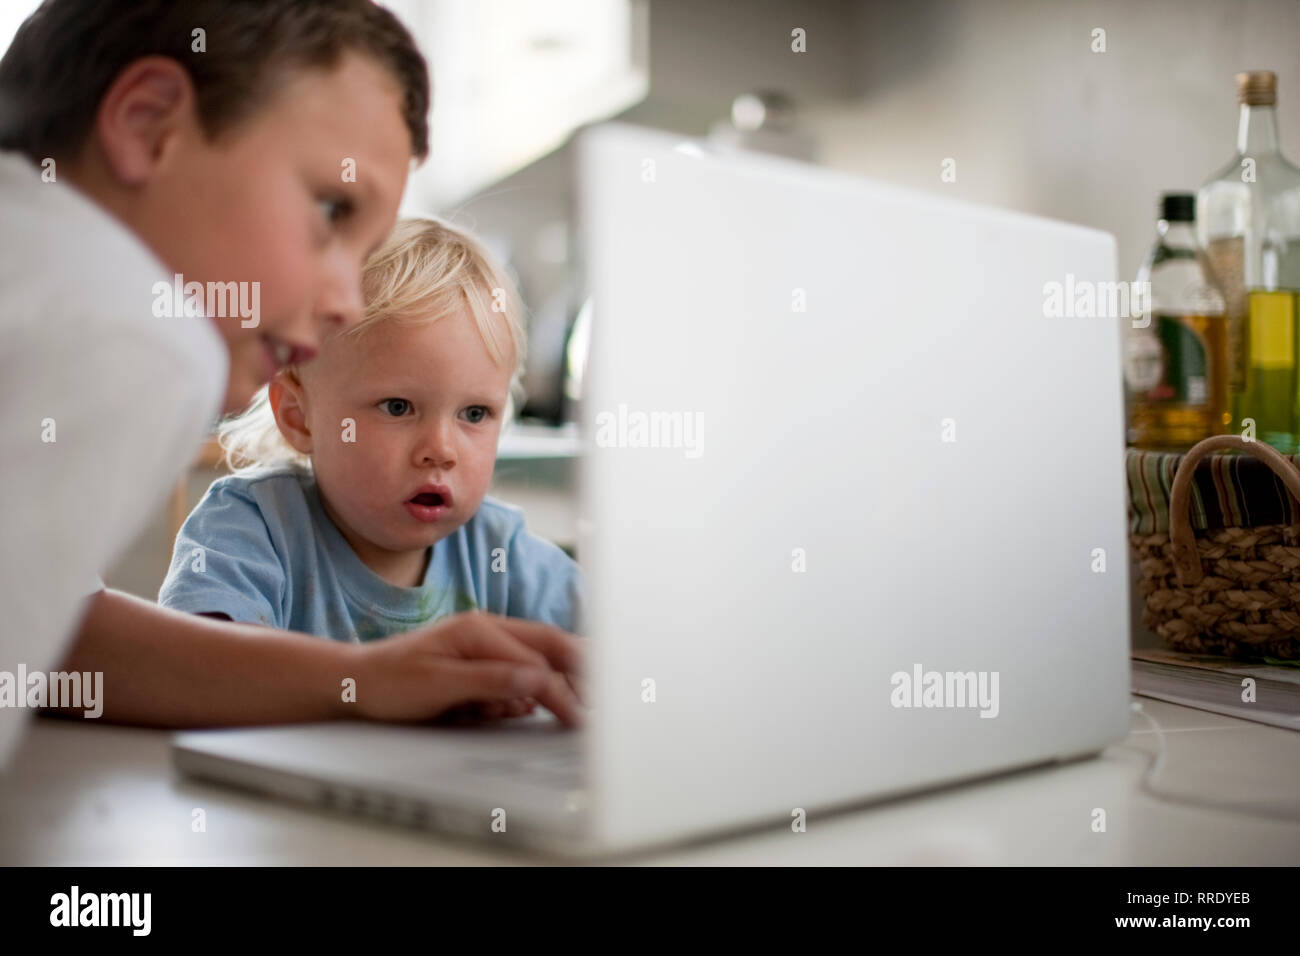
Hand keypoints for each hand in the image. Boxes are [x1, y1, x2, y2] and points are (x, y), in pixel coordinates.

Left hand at [350, 612, 585, 726]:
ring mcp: (486, 643)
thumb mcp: (439, 685)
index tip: (580, 717)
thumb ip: (490, 681)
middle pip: (551, 645)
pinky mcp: (482, 660)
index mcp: (480, 630)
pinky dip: (535, 688)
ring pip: (540, 657)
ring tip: (584, 702)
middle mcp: (488, 630)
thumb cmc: (389, 682)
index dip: (563, 691)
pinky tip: (536, 705)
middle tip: (606, 698)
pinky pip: (521, 671)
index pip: (538, 661)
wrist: (356, 682)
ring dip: (561, 679)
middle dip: (581, 671)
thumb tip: (535, 681)